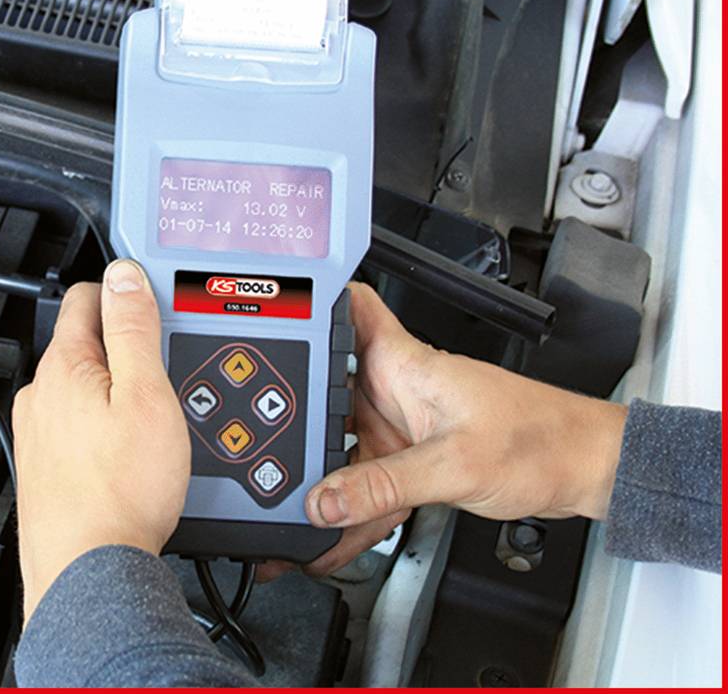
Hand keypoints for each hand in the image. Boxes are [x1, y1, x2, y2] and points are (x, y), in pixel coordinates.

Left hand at [13, 260, 190, 620]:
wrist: (91, 572)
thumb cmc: (121, 494)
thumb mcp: (146, 396)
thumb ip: (134, 330)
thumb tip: (125, 276)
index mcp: (63, 365)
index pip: (88, 296)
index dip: (128, 293)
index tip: (156, 306)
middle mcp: (40, 394)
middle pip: (87, 342)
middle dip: (127, 348)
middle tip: (168, 371)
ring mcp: (38, 432)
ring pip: (83, 388)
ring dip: (116, 391)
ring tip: (155, 418)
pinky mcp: (44, 466)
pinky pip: (77, 426)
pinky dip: (103, 428)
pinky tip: (130, 454)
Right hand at [280, 282, 627, 577]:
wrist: (586, 470)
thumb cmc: (542, 439)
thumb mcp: (454, 465)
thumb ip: (382, 486)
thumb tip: (323, 501)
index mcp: (403, 363)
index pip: (345, 309)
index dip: (305, 301)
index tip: (261, 315)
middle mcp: (394, 387)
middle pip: (325, 392)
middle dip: (290, 420)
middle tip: (255, 451)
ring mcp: (401, 425)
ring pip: (341, 446)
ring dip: (318, 479)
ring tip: (284, 515)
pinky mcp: (413, 458)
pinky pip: (367, 485)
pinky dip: (349, 511)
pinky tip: (328, 541)